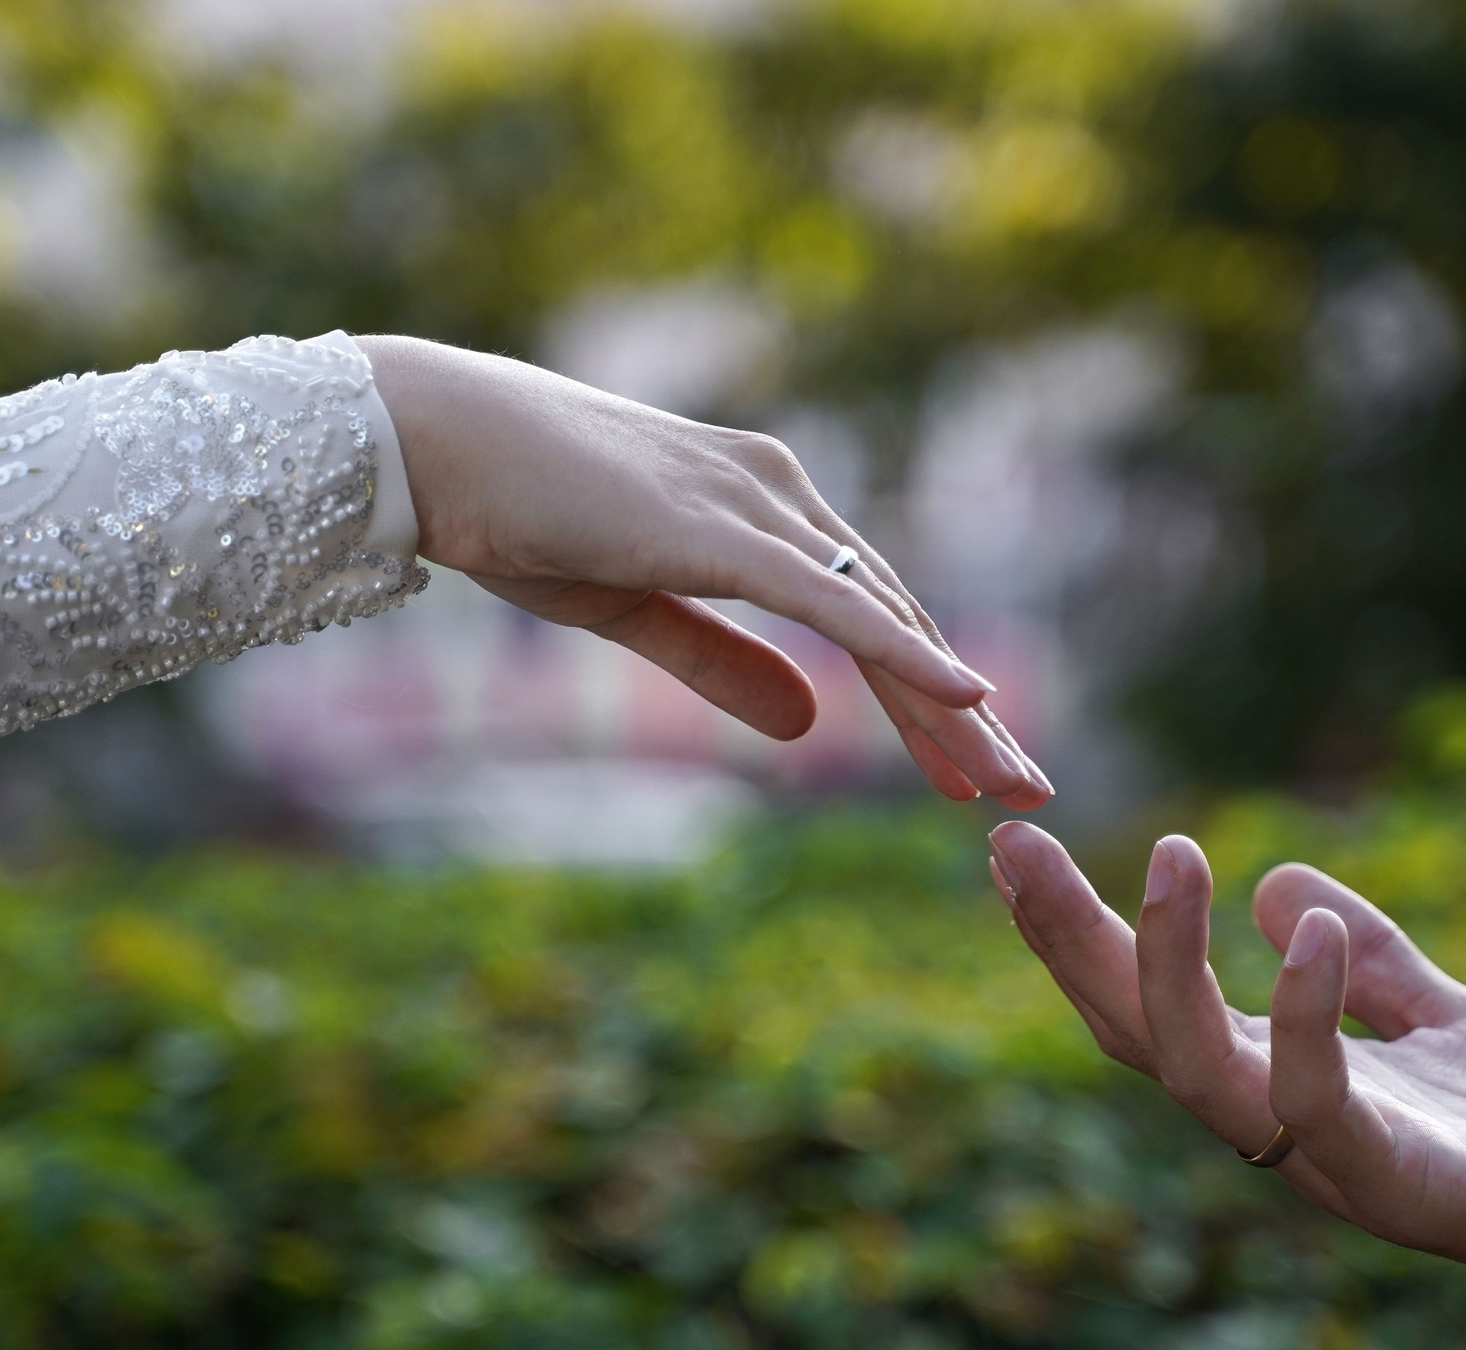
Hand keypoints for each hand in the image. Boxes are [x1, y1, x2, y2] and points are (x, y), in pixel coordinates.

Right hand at [362, 336, 1050, 808]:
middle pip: (898, 620)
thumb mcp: (635, 610)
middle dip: (967, 717)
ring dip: (952, 708)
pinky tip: (964, 700)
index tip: (972, 770)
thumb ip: (723, 665)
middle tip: (1027, 792)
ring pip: (882, 620)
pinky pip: (835, 605)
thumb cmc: (519, 512)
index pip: (868, 615)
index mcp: (761, 507)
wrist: (437, 441)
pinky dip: (904, 655)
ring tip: (1008, 781)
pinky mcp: (726, 531)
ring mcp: (759, 505)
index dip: (926, 696)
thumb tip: (808, 729)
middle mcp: (780, 493)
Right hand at [986, 821, 1465, 1349]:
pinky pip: (1324, 1110)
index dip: (1077, 934)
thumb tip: (1277, 880)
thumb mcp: (1450, 1012)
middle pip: (1138, 1039)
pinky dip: (1306, 1022)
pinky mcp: (1415, 1190)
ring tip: (1173, 854)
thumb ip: (1371, 957)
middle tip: (1013, 842)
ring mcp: (1341, 1169)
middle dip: (1070, 944)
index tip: (1014, 839)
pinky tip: (1307, 935)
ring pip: (1200, 1078)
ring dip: (1167, 969)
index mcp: (1284, 1087)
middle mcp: (1286, 1133)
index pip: (1147, 1010)